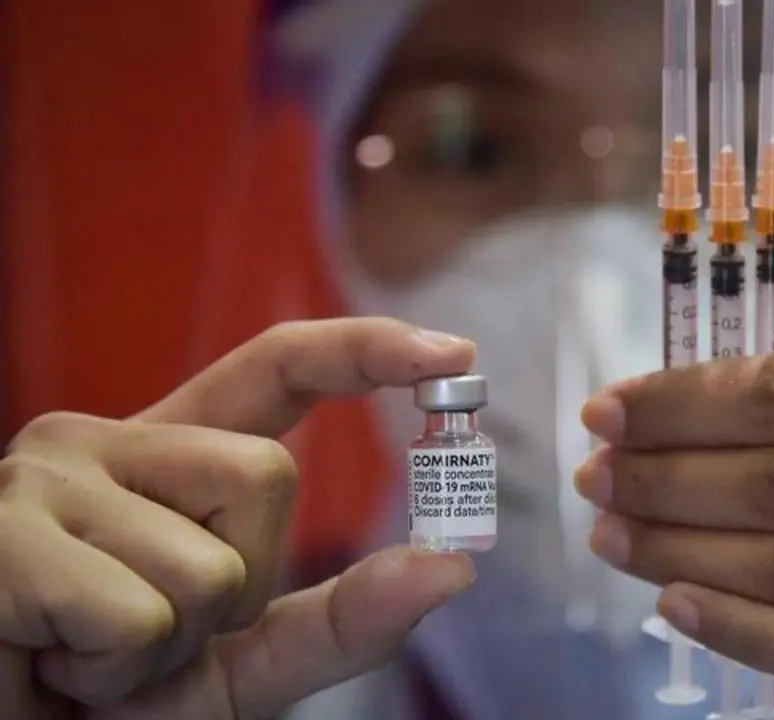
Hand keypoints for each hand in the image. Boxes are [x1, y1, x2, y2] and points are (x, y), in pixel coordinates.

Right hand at [0, 318, 477, 719]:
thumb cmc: (111, 697)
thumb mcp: (244, 661)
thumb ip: (343, 620)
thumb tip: (452, 568)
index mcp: (166, 459)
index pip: (276, 370)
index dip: (365, 350)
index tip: (454, 351)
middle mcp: (106, 442)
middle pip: (269, 474)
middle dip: (238, 588)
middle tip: (150, 633)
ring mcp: (47, 477)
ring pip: (212, 563)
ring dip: (169, 647)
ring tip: (87, 654)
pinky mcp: (2, 536)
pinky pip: (139, 617)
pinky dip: (114, 671)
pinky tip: (50, 662)